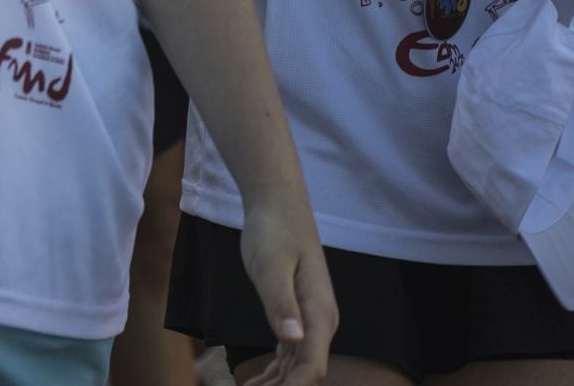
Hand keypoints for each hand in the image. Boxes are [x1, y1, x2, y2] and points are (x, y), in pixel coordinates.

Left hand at [239, 201, 336, 385]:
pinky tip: (253, 384)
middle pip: (304, 374)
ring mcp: (310, 319)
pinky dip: (272, 375)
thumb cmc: (274, 231)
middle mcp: (320, 322)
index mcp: (319, 314)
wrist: (278, 205)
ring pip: (296, 369)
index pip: (312, 369)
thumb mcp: (271, 267)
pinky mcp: (296, 315)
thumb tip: (293, 340)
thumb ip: (281, 305)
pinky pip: (288, 356)